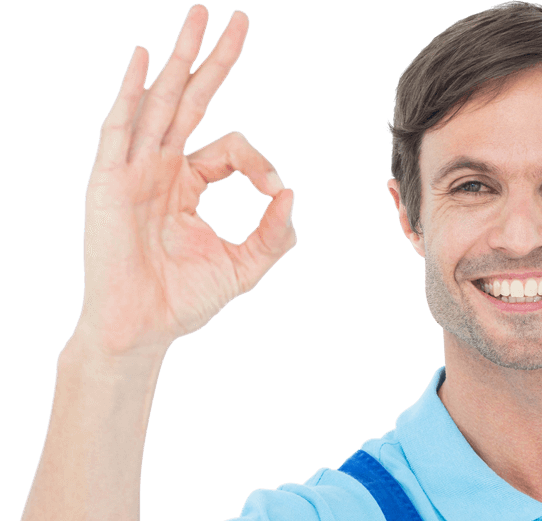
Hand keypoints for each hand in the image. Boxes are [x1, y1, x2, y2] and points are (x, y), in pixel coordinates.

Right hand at [78, 4, 296, 356]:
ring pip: (159, 100)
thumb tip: (292, 194)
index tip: (275, 190)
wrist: (143, 328)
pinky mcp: (110, 182)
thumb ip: (274, 236)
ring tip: (199, 17)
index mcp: (189, 185)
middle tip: (238, 19)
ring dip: (180, 58)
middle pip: (190, 100)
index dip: (259, 162)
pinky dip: (131, 94)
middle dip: (214, 60)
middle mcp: (161, 169)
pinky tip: (144, 61)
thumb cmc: (186, 300)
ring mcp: (133, 171)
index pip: (230, 149)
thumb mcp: (244, 267)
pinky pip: (120, 129)